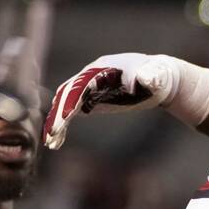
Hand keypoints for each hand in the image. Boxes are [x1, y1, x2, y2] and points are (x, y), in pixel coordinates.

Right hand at [43, 53, 177, 148]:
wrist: (158, 78)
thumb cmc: (157, 75)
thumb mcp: (155, 75)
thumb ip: (149, 76)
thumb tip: (146, 79)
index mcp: (102, 68)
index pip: (81, 84)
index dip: (73, 100)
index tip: (65, 118)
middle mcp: (90, 75)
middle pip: (68, 94)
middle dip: (59, 113)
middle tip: (51, 134)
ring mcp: (89, 87)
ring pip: (66, 103)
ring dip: (56, 121)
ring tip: (51, 141)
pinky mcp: (92, 99)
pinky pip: (73, 111)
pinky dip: (64, 124)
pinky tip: (57, 140)